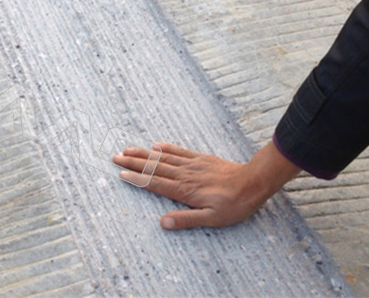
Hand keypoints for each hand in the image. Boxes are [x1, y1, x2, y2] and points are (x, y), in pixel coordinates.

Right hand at [112, 141, 300, 229]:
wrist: (253, 182)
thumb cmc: (234, 204)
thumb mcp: (212, 218)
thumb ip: (187, 219)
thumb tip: (163, 223)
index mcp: (184, 190)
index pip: (155, 183)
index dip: (137, 179)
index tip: (121, 174)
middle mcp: (185, 175)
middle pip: (154, 167)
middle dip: (133, 162)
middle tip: (115, 157)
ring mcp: (192, 165)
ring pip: (163, 158)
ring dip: (144, 153)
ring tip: (127, 149)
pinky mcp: (201, 159)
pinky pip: (180, 152)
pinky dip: (166, 148)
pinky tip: (156, 145)